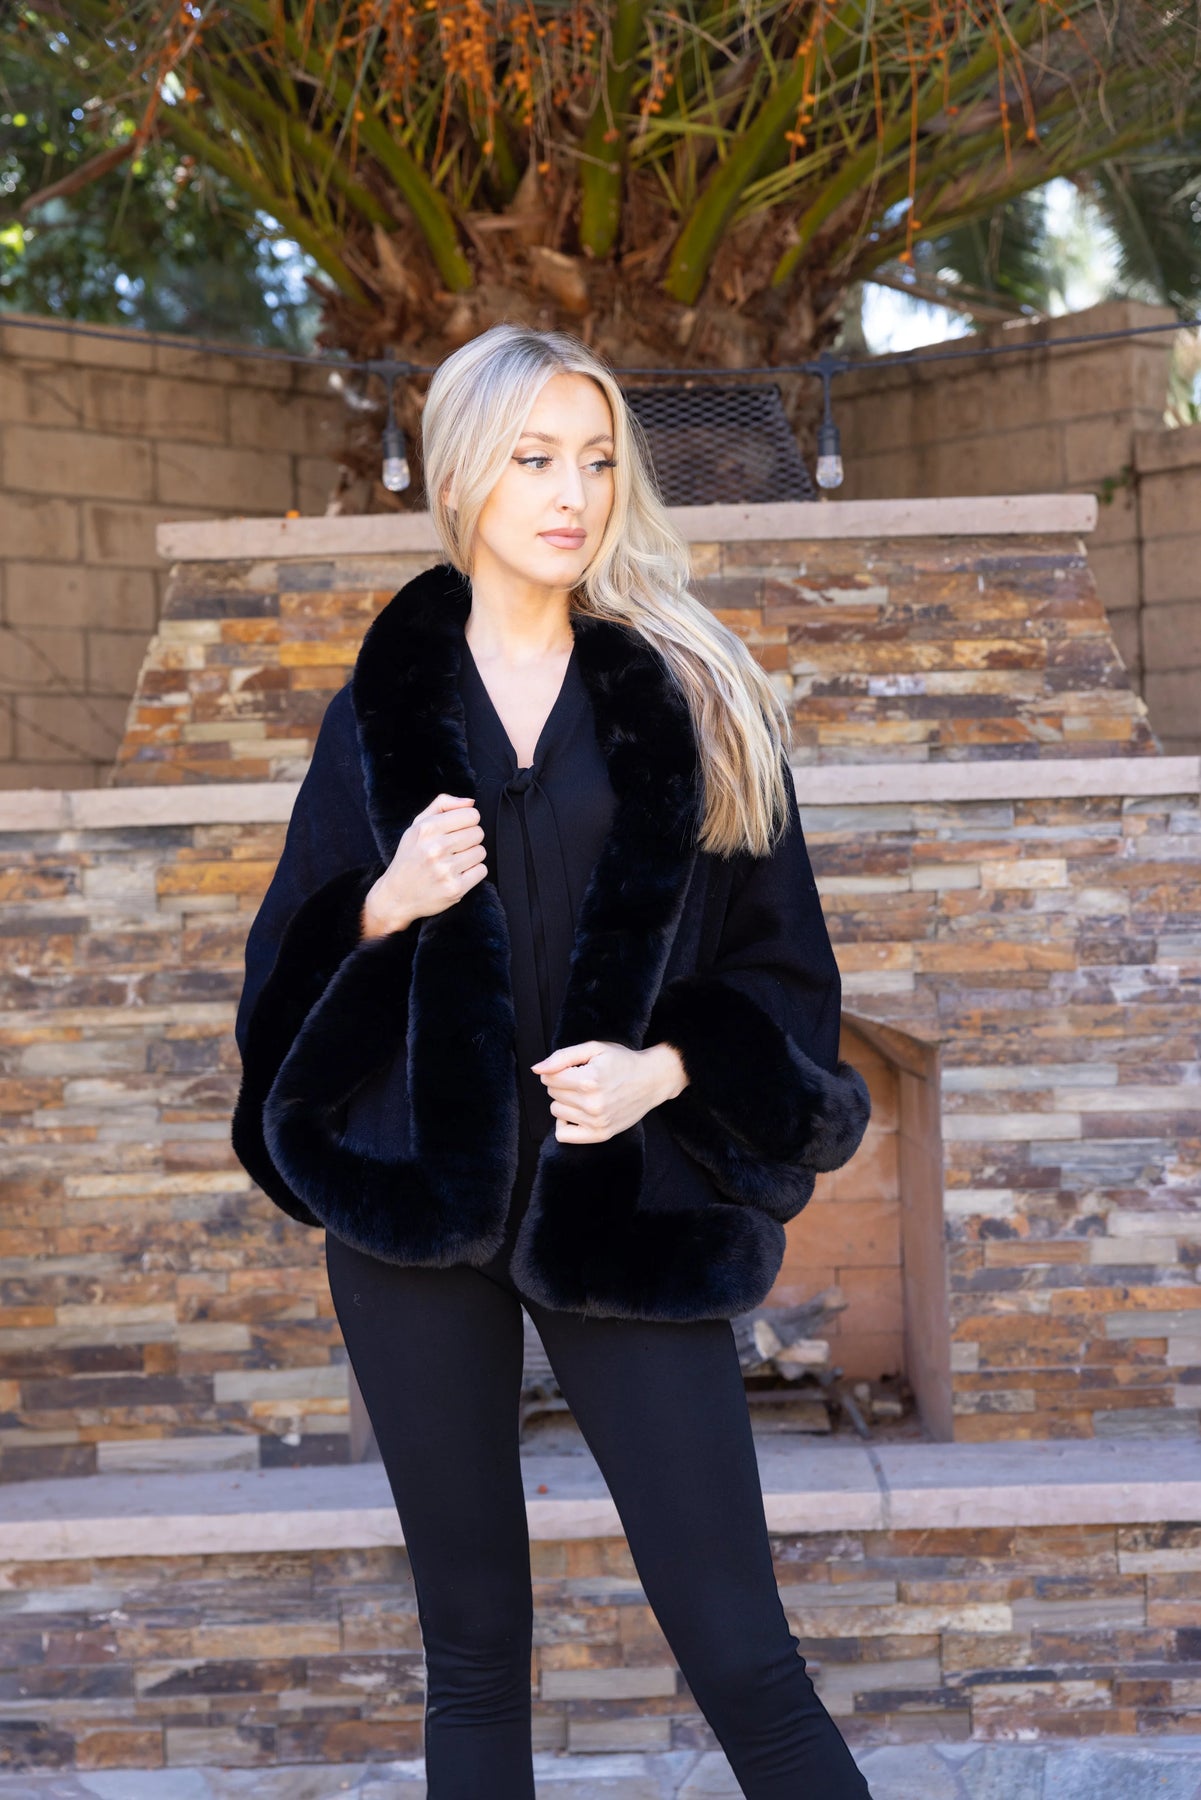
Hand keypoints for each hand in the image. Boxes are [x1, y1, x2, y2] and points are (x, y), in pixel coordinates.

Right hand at [361, 793, 485, 938]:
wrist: (396, 896)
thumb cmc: (409, 858)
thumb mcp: (416, 826)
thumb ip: (442, 805)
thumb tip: (470, 802)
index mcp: (426, 829)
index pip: (471, 815)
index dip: (467, 822)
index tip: (457, 830)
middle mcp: (435, 848)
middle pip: (478, 833)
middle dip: (469, 839)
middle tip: (454, 848)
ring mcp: (445, 870)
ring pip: (481, 852)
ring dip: (471, 856)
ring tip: (454, 861)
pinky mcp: (455, 888)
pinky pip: (482, 870)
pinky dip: (473, 872)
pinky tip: (457, 874)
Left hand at [530, 1040, 688, 1143]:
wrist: (652, 1080)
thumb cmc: (623, 1061)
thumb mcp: (594, 1049)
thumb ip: (562, 1057)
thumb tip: (537, 1069)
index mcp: (589, 1080)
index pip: (548, 1077)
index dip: (558, 1069)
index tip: (574, 1067)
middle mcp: (592, 1104)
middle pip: (552, 1093)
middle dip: (562, 1083)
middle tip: (583, 1079)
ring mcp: (596, 1122)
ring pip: (556, 1111)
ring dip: (565, 1101)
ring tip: (585, 1094)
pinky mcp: (600, 1135)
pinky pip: (563, 1135)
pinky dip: (565, 1123)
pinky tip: (577, 1113)